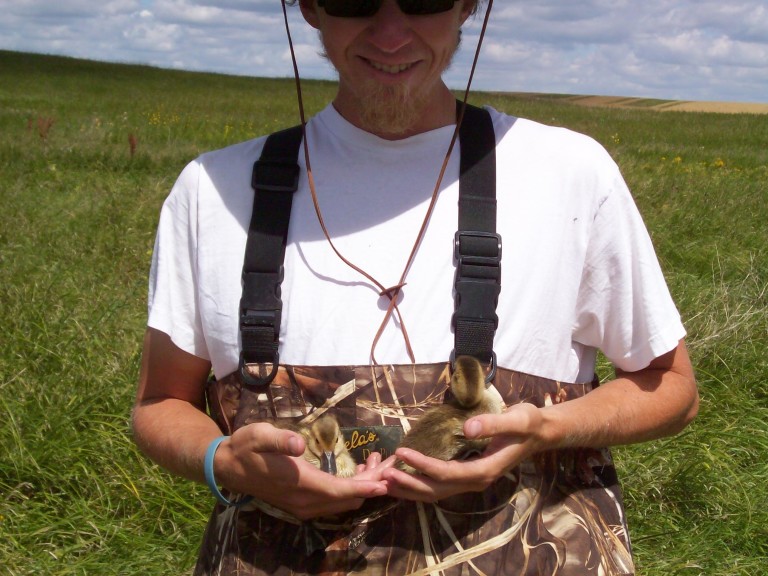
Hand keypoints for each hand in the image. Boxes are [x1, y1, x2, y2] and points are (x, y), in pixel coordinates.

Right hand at [215, 423, 394, 518]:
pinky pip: (335, 500)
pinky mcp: (303, 503)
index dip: (364, 487)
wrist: (228, 467)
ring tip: (379, 460)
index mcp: (299, 484)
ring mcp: (304, 505)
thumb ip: (280, 440)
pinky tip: (361, 470)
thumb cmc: (245, 446)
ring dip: (364, 485)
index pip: (339, 492)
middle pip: (348, 498)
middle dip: (373, 482)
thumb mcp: (260, 435)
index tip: (386, 481)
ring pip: (343, 501)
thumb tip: (298, 445)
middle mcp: (305, 501)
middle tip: (393, 462)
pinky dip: (352, 488)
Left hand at [382, 402, 546, 501]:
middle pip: (437, 490)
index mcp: (485, 470)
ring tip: (385, 480)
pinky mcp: (468, 475)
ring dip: (410, 488)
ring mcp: (472, 481)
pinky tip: (404, 477)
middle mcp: (476, 481)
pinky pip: (440, 485)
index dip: (424, 465)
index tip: (403, 452)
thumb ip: (493, 424)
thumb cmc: (529, 424)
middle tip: (383, 473)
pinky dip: (419, 483)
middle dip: (409, 483)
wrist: (540, 432)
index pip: (448, 473)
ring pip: (436, 492)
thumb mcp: (518, 419)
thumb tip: (467, 428)